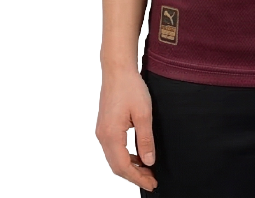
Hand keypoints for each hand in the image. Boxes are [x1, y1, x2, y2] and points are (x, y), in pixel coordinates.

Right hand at [96, 67, 157, 191]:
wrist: (118, 70)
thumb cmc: (129, 87)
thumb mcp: (144, 114)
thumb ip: (145, 140)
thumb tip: (148, 160)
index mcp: (111, 135)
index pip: (124, 166)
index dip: (138, 178)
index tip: (151, 183)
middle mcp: (103, 136)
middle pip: (117, 166)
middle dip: (134, 176)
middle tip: (151, 180)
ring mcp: (102, 131)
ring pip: (114, 159)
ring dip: (130, 167)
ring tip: (146, 170)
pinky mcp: (105, 126)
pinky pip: (113, 149)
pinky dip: (125, 157)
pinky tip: (137, 155)